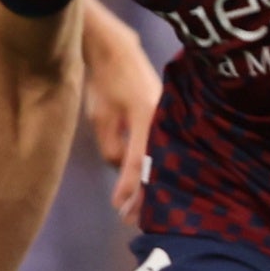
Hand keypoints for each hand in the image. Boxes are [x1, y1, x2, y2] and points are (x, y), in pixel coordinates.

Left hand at [81, 14, 160, 228]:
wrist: (118, 51)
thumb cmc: (104, 82)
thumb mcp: (100, 117)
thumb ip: (110, 146)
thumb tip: (121, 171)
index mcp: (146, 117)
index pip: (137, 161)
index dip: (129, 186)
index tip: (120, 207)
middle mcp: (163, 119)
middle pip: (156, 165)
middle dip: (145, 193)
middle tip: (133, 219)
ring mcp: (169, 118)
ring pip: (161, 159)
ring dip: (150, 183)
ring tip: (140, 209)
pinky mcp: (168, 119)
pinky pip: (162, 149)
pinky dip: (154, 167)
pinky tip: (149, 184)